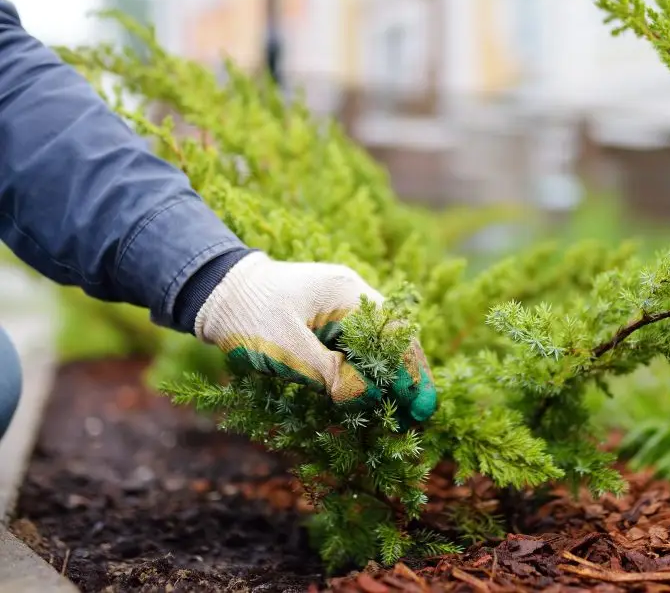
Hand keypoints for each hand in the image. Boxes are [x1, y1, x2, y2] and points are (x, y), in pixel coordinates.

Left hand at [193, 252, 436, 423]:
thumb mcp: (286, 348)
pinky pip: (357, 346)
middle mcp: (352, 296)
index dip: (410, 370)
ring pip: (377, 344)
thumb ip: (328, 373)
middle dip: (407, 376)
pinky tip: (371, 396)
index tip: (419, 405)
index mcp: (347, 293)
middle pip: (393, 338)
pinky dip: (367, 371)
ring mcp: (341, 306)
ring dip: (389, 377)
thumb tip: (365, 397)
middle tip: (418, 415)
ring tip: (401, 413)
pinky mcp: (327, 321)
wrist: (214, 292)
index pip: (394, 333)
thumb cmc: (247, 315)